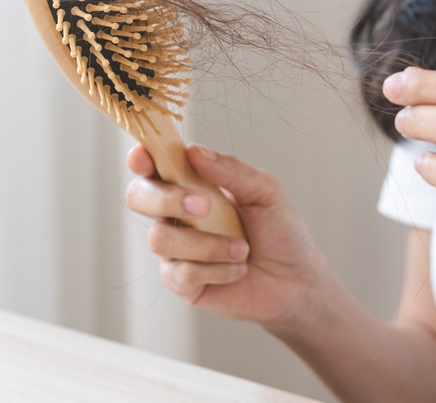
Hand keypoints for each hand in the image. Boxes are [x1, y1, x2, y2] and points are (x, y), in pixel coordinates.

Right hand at [125, 144, 323, 330]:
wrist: (297, 279)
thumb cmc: (280, 230)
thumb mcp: (266, 193)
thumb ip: (232, 171)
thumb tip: (196, 152)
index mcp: (193, 183)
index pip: (154, 164)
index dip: (141, 157)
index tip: (145, 156)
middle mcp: (177, 214)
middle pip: (138, 197)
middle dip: (166, 199)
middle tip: (204, 205)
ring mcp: (176, 249)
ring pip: (161, 239)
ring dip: (207, 244)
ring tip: (242, 249)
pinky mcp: (182, 283)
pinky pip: (182, 274)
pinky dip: (217, 270)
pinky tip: (238, 269)